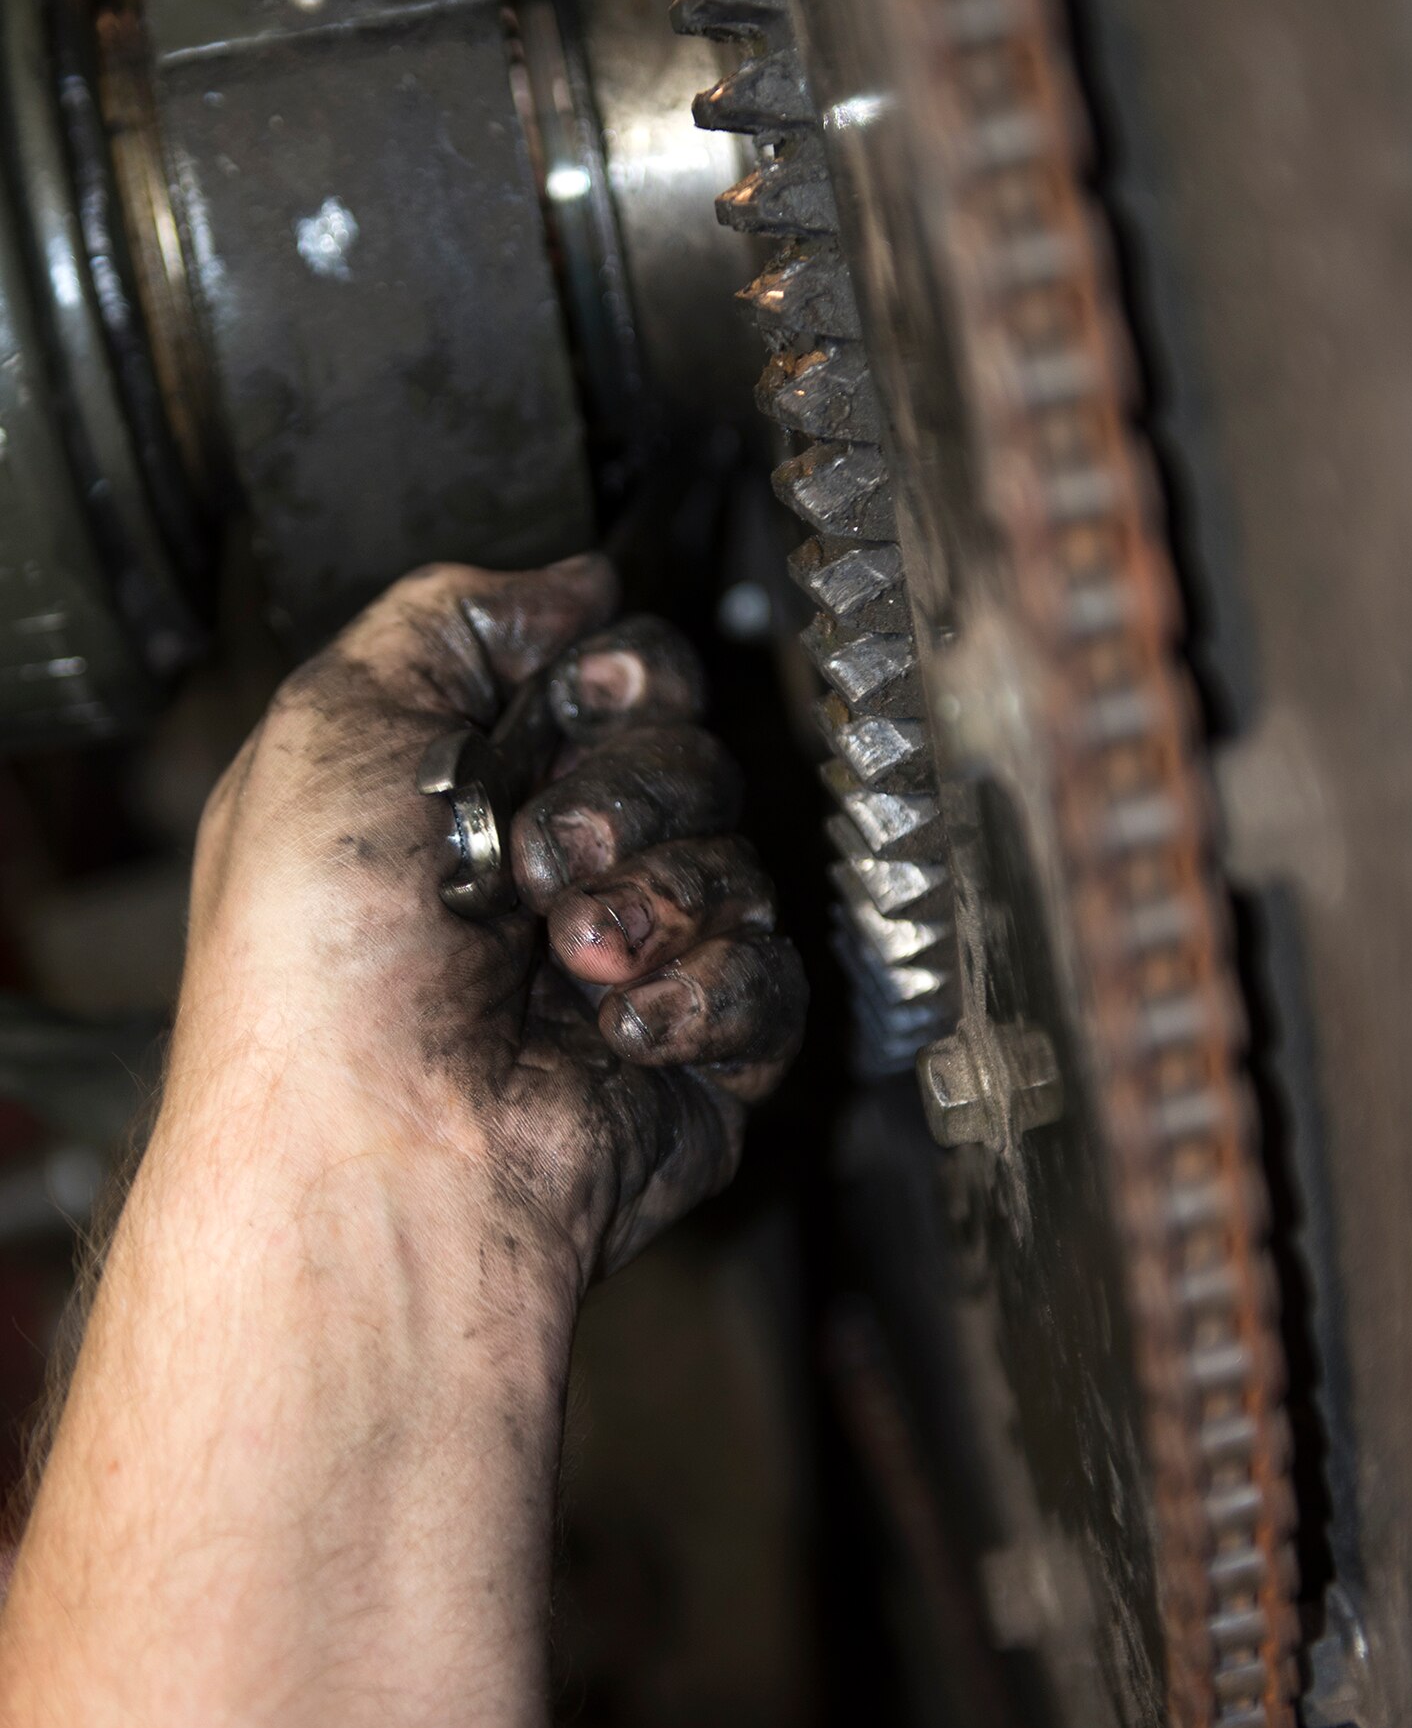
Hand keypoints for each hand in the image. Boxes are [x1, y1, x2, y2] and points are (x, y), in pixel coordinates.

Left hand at [178, 555, 806, 1301]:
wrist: (375, 1144)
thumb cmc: (320, 957)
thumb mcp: (333, 719)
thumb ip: (453, 614)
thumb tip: (570, 582)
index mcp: (480, 788)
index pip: (625, 677)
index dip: (624, 680)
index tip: (581, 705)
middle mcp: (559, 870)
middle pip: (695, 759)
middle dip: (629, 799)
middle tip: (540, 862)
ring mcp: (632, 964)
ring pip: (742, 867)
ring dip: (657, 904)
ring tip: (569, 961)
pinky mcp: (696, 1055)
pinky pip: (775, 982)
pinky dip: (705, 997)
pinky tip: (621, 1032)